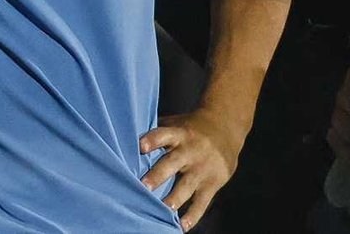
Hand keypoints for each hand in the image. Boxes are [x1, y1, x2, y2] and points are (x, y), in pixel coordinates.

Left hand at [139, 107, 245, 231]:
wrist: (226, 128)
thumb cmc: (190, 128)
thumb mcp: (176, 124)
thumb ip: (157, 133)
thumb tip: (124, 138)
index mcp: (178, 134)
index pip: (164, 134)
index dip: (152, 140)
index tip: (140, 146)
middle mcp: (190, 150)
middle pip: (172, 163)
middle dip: (158, 175)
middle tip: (143, 186)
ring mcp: (202, 168)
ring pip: (186, 185)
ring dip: (174, 198)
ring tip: (162, 210)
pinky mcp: (213, 183)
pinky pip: (202, 201)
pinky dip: (192, 215)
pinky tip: (182, 226)